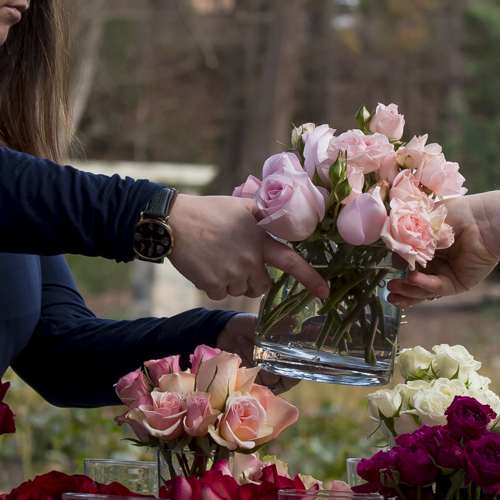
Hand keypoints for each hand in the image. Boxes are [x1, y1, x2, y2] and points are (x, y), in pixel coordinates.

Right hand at [166, 194, 326, 301]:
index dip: (310, 278)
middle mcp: (249, 258)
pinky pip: (220, 294)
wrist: (175, 221)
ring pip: (239, 290)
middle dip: (253, 278)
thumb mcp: (242, 206)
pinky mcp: (213, 284)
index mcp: (259, 239)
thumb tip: (281, 218)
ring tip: (216, 258)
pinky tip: (204, 266)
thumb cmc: (208, 211)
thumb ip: (264, 217)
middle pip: (261, 285)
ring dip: (231, 281)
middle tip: (236, 261)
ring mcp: (231, 273)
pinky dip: (213, 285)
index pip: (291, 261)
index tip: (325, 292)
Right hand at [390, 190, 499, 302]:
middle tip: (388, 289)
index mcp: (428, 244)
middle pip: (414, 280)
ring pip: (423, 289)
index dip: (397, 266)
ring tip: (393, 290)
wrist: (485, 220)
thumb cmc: (458, 214)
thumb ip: (407, 237)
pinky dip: (424, 285)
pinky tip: (413, 280)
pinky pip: (438, 287)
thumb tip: (393, 258)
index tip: (384, 267)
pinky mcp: (457, 283)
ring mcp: (446, 273)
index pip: (408, 260)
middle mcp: (437, 261)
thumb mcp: (424, 221)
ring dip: (408, 290)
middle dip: (401, 287)